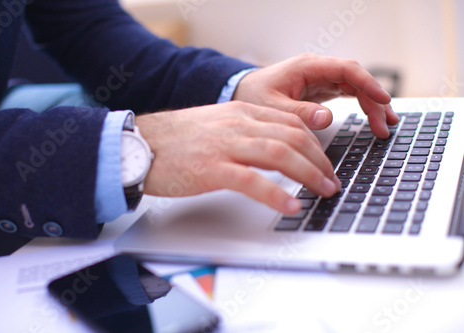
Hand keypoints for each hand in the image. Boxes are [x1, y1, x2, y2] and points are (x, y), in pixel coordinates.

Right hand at [135, 102, 340, 213]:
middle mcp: (239, 124)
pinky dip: (277, 195)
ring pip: (280, 155)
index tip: (325, 162)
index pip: (292, 124)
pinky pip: (253, 181)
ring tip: (324, 192)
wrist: (140, 144)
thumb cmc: (177, 139)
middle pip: (293, 138)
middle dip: (320, 161)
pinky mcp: (212, 168)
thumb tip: (275, 150)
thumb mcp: (218, 125)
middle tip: (332, 181)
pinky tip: (291, 205)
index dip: (316, 145)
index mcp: (242, 112)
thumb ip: (247, 132)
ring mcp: (226, 145)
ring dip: (309, 175)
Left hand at [233, 53, 398, 137]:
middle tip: (384, 126)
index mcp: (307, 67)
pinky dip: (361, 107)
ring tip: (384, 127)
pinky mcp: (321, 90)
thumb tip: (326, 118)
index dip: (368, 83)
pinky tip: (372, 119)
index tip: (383, 99)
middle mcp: (318, 70)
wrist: (242, 93)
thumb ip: (297, 112)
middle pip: (356, 80)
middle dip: (374, 101)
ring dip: (371, 105)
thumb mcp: (271, 107)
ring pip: (355, 88)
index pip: (346, 70)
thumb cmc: (253, 95)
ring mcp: (321, 79)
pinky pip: (348, 95)